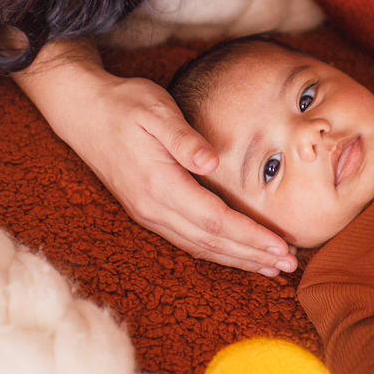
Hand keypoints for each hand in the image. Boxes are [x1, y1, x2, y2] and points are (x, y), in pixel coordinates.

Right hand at [12, 40, 296, 275]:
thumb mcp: (155, 110)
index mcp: (159, 184)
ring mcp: (148, 213)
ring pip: (200, 246)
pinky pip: (188, 240)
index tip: (281, 246)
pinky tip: (237, 254)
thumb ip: (183, 138)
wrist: (83, 112)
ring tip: (271, 268)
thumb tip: (210, 161)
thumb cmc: (125, 105)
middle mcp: (153, 207)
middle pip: (211, 242)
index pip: (215, 220)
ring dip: (237, 259)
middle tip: (290, 266)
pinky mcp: (148, 210)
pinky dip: (217, 251)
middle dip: (252, 256)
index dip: (250, 237)